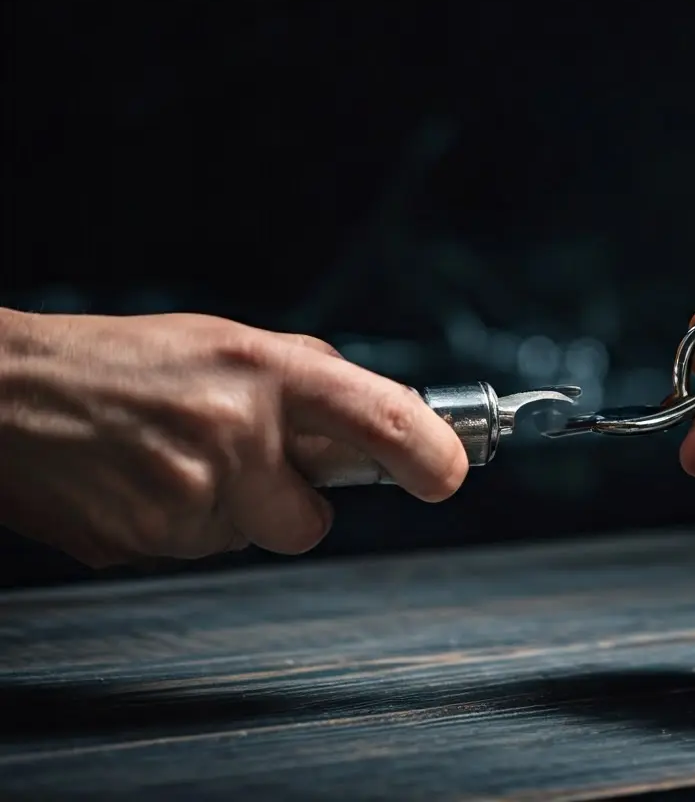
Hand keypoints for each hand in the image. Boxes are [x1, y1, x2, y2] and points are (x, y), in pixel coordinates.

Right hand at [0, 309, 466, 566]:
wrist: (7, 394)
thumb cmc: (124, 362)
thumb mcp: (228, 344)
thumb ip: (308, 381)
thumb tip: (385, 418)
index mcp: (263, 371)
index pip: (379, 419)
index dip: (429, 455)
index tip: (447, 474)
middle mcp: (232, 432)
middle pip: (313, 522)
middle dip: (291, 505)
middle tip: (244, 463)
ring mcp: (186, 495)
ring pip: (251, 540)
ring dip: (229, 513)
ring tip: (174, 459)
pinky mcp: (145, 542)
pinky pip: (197, 554)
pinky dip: (182, 527)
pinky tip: (144, 482)